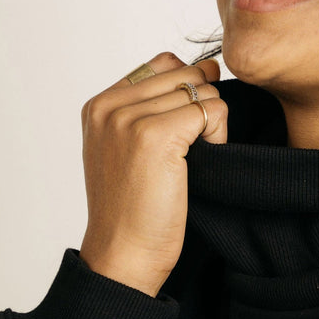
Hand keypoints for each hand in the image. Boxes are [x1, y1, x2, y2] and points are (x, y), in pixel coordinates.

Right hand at [79, 52, 226, 295]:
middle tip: (194, 147)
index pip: (163, 63)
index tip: (187, 126)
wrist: (124, 254)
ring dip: (211, 123)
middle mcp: (109, 106)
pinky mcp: (156, 135)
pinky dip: (219, 134)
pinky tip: (204, 160)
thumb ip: (149, 107)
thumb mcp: (127, 148)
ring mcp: (129, 119)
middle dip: (202, 105)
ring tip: (195, 158)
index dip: (188, 88)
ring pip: (202, 91)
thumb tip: (205, 67)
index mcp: (99, 104)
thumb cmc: (133, 208)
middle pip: (185, 74)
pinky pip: (212, 110)